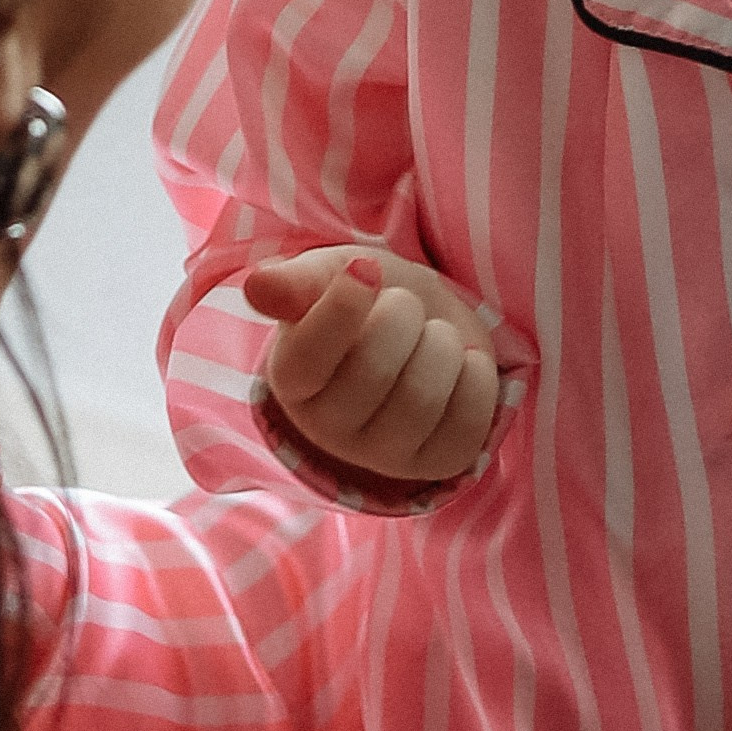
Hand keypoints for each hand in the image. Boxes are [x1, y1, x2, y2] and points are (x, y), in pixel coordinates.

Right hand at [243, 247, 500, 486]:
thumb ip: (295, 283)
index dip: (342, 307)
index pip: (308, 355)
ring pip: (422, 397)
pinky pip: (469, 420)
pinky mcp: (439, 462)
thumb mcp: (331, 278)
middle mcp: (330, 430)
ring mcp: (385, 454)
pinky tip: (461, 364)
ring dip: (441, 345)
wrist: (423, 331)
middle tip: (403, 304)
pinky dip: (475, 376)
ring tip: (434, 335)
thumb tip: (256, 288)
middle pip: (372, 370)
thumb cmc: (369, 302)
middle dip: (401, 316)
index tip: (365, 268)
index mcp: (293, 380)